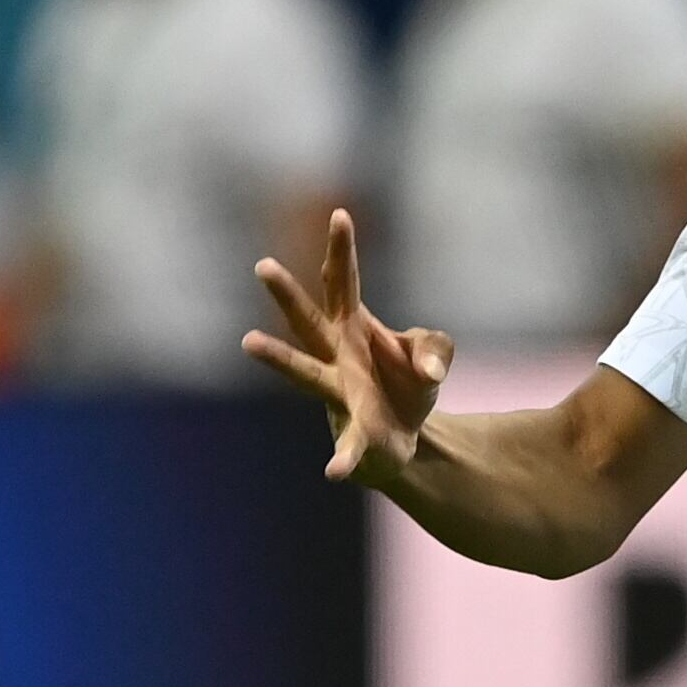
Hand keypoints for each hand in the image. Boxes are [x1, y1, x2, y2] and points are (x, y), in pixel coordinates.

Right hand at [247, 210, 454, 487]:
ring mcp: (339, 393)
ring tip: (248, 341)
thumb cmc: (407, 384)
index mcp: (353, 327)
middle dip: (288, 294)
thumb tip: (427, 370)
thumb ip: (437, 347)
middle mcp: (336, 355)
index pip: (345, 281)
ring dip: (280, 358)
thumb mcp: (433, 354)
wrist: (407, 438)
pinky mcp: (354, 432)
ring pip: (306, 372)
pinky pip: (347, 446)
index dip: (343, 250)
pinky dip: (342, 460)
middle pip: (308, 319)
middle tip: (263, 265)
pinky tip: (334, 473)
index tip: (341, 214)